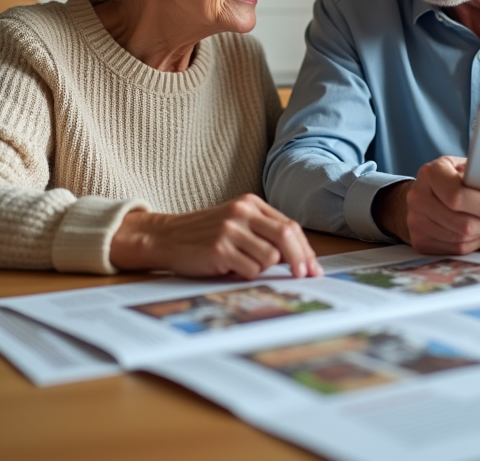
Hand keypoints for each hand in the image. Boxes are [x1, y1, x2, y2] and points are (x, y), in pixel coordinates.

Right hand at [109, 194, 322, 278]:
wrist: (166, 237)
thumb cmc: (205, 235)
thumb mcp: (236, 223)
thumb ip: (264, 232)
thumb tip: (299, 258)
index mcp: (250, 203)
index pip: (289, 226)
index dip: (305, 249)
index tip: (313, 268)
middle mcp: (242, 212)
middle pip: (286, 236)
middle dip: (300, 260)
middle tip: (305, 276)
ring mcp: (230, 229)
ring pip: (269, 257)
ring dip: (263, 268)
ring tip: (243, 265)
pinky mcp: (219, 249)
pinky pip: (250, 269)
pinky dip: (247, 274)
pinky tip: (231, 269)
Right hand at [373, 156, 479, 254]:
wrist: (420, 195)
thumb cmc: (447, 179)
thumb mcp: (460, 167)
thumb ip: (477, 175)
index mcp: (430, 173)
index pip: (456, 196)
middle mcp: (418, 197)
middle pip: (461, 223)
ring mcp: (416, 221)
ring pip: (459, 239)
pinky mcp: (419, 240)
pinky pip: (453, 249)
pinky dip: (473, 244)